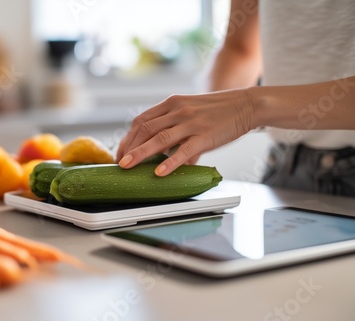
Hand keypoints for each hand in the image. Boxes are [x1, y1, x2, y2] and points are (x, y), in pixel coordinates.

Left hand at [117, 89, 255, 175]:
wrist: (247, 105)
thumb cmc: (218, 110)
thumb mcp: (190, 110)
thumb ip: (174, 127)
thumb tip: (163, 152)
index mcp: (171, 103)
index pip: (141, 120)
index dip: (128, 137)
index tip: (121, 150)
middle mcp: (177, 110)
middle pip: (145, 128)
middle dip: (129, 147)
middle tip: (119, 163)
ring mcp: (191, 123)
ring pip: (159, 138)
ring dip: (140, 153)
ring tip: (127, 166)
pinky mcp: (205, 136)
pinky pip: (183, 150)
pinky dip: (170, 162)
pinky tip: (159, 172)